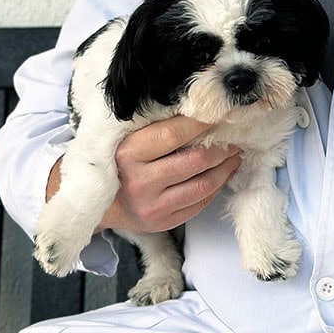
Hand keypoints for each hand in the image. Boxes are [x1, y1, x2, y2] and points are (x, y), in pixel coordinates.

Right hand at [46, 116, 241, 233]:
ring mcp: (152, 206)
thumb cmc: (119, 161)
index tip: (220, 112)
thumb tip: (201, 110)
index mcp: (129, 153)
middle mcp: (140, 182)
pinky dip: (216, 186)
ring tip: (234, 153)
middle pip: (195, 160)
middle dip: (221, 146)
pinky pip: (200, 203)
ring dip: (225, 167)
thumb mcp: (130, 138)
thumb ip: (159, 125)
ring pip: (203, 185)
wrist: (99, 203)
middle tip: (234, 134)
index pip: (174, 134)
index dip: (202, 122)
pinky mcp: (163, 222)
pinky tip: (222, 173)